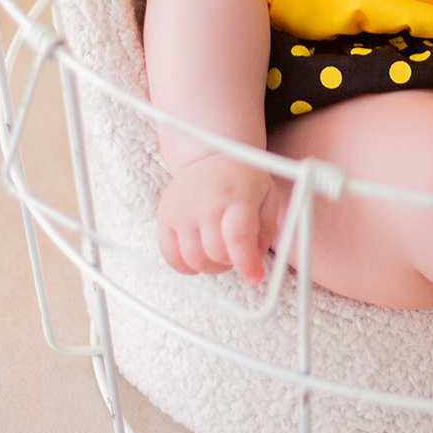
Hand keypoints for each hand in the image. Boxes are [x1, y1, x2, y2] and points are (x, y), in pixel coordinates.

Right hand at [157, 152, 280, 283]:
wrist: (212, 155)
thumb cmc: (244, 180)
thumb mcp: (268, 200)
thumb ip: (264, 236)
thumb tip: (254, 272)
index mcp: (236, 195)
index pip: (237, 236)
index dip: (247, 263)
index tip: (254, 277)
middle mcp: (206, 201)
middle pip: (215, 252)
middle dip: (231, 263)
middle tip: (237, 254)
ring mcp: (181, 209)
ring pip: (193, 259)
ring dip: (211, 266)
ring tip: (220, 252)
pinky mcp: (164, 216)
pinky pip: (171, 257)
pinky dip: (187, 266)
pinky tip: (200, 254)